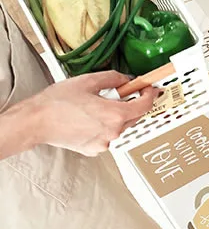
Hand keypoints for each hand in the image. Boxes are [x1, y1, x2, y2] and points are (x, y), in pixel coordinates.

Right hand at [27, 71, 158, 154]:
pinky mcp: (95, 150)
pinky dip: (103, 127)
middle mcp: (113, 132)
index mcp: (114, 115)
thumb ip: (112, 78)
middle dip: (131, 104)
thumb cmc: (57, 102)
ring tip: (94, 106)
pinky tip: (88, 119)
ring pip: (119, 127)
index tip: (150, 89)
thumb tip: (126, 79)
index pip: (144, 106)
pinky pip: (106, 136)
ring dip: (115, 116)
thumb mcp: (87, 81)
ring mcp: (105, 144)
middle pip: (133, 117)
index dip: (150, 95)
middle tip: (122, 93)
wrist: (37, 121)